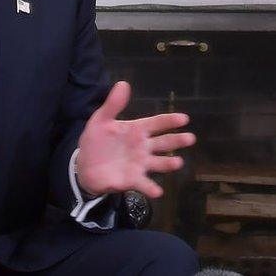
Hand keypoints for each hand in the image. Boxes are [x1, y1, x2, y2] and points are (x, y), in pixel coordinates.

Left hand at [75, 81, 196, 198]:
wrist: (84, 166)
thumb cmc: (97, 141)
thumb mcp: (101, 120)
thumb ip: (113, 104)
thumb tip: (123, 83)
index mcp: (138, 130)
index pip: (157, 123)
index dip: (170, 121)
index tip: (184, 119)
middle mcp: (143, 147)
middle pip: (164, 143)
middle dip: (177, 141)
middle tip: (190, 138)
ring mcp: (140, 164)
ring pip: (158, 163)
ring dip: (169, 163)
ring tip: (178, 163)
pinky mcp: (132, 180)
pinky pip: (144, 184)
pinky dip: (151, 188)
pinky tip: (158, 192)